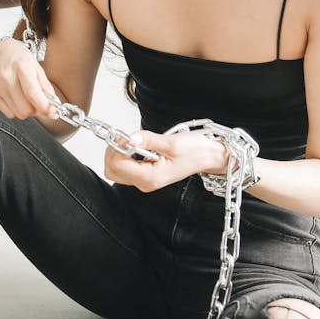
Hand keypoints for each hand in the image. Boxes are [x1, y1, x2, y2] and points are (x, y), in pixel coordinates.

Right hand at [0, 39, 58, 120]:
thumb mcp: (37, 67)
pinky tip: (17, 98)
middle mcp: (7, 77)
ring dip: (27, 111)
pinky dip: (16, 110)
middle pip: (25, 109)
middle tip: (40, 102)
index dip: (45, 107)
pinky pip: (9, 113)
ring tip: (28, 99)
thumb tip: (53, 106)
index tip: (53, 111)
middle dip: (36, 110)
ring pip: (18, 113)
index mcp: (21, 67)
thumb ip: (46, 87)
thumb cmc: (19, 57)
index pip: (33, 94)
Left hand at [103, 128, 227, 191]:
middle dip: (114, 151)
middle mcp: (145, 183)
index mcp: (151, 178)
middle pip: (112, 170)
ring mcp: (144, 180)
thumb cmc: (195, 152)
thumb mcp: (172, 143)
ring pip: (116, 169)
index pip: (118, 165)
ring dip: (119, 152)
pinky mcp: (145, 174)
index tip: (126, 135)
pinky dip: (125, 154)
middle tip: (126, 137)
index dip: (118, 148)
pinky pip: (125, 166)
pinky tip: (138, 145)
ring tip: (134, 140)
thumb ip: (148, 140)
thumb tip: (130, 138)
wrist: (207, 157)